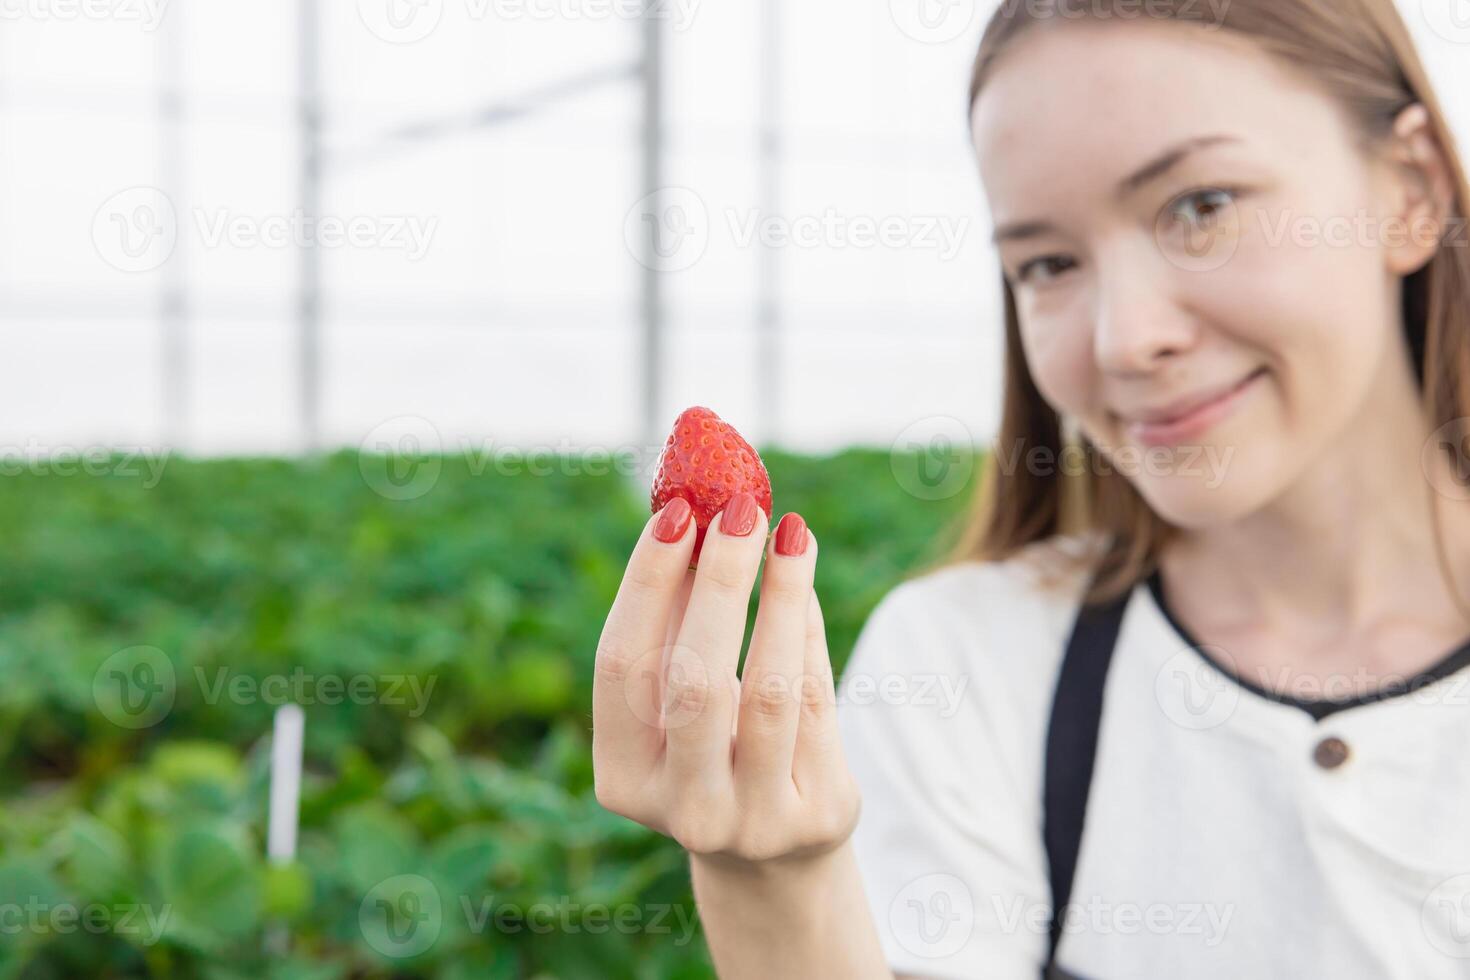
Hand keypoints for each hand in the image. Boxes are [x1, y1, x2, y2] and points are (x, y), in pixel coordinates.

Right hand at [592, 492, 860, 865]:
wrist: (775, 854)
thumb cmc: (716, 747)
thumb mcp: (679, 700)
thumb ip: (678, 622)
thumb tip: (697, 509)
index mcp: (623, 778)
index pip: (622, 666)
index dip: (647, 584)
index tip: (677, 510)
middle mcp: (684, 808)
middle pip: (693, 682)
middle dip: (719, 584)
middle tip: (741, 508)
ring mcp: (753, 821)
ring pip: (769, 691)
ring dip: (781, 597)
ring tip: (792, 530)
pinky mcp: (817, 817)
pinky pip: (817, 701)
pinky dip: (808, 631)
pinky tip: (802, 577)